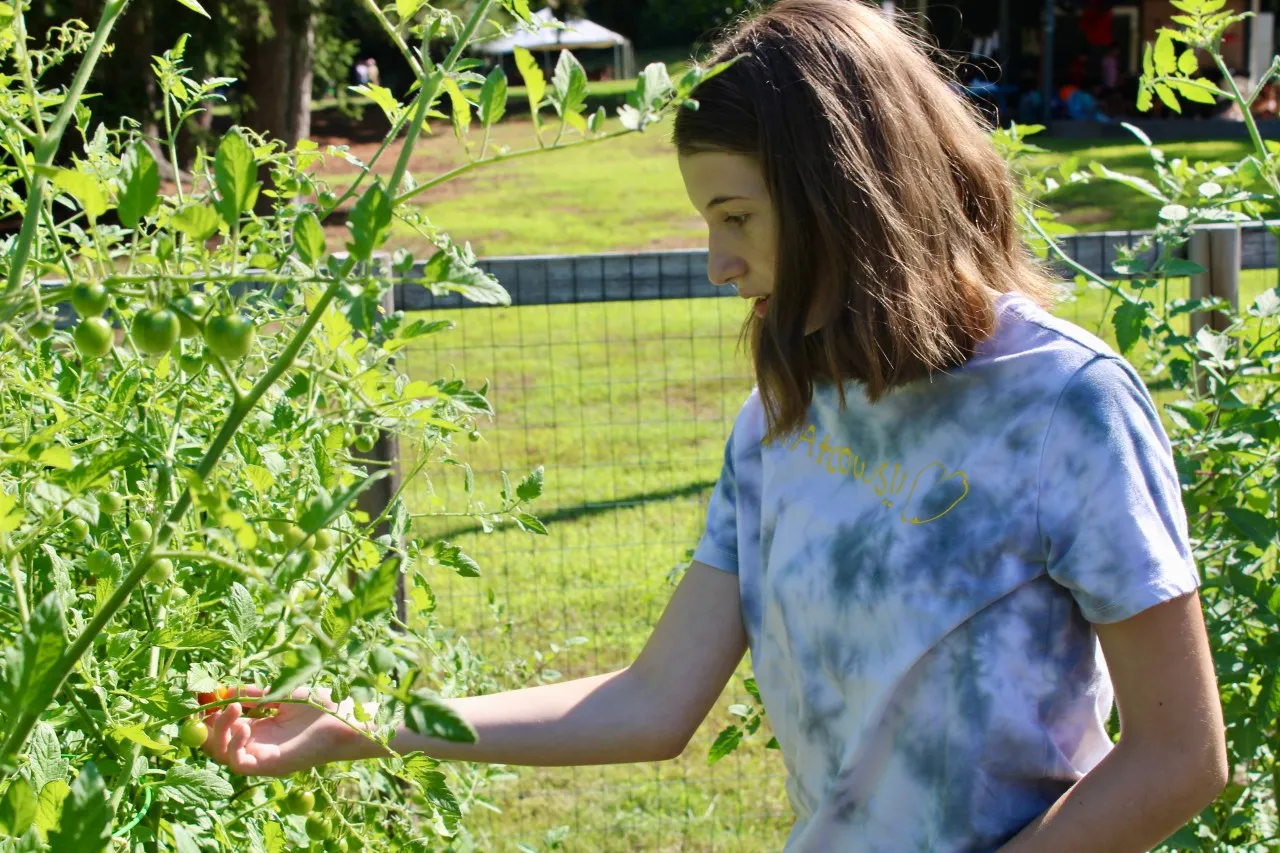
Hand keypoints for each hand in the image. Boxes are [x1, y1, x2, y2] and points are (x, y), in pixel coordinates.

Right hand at [202, 686, 385, 775]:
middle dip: (210, 721)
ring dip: (219, 731)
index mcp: (260, 728)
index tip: (206, 697)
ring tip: (235, 709)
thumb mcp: (282, 695)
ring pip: (221, 753)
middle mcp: (257, 744)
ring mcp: (262, 757)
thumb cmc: (320, 706)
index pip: (223, 725)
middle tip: (216, 703)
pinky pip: (238, 764)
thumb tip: (229, 690)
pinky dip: (233, 747)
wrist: (344, 718)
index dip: (210, 713)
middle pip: (216, 741)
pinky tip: (245, 728)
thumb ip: (257, 695)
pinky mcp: (269, 767)